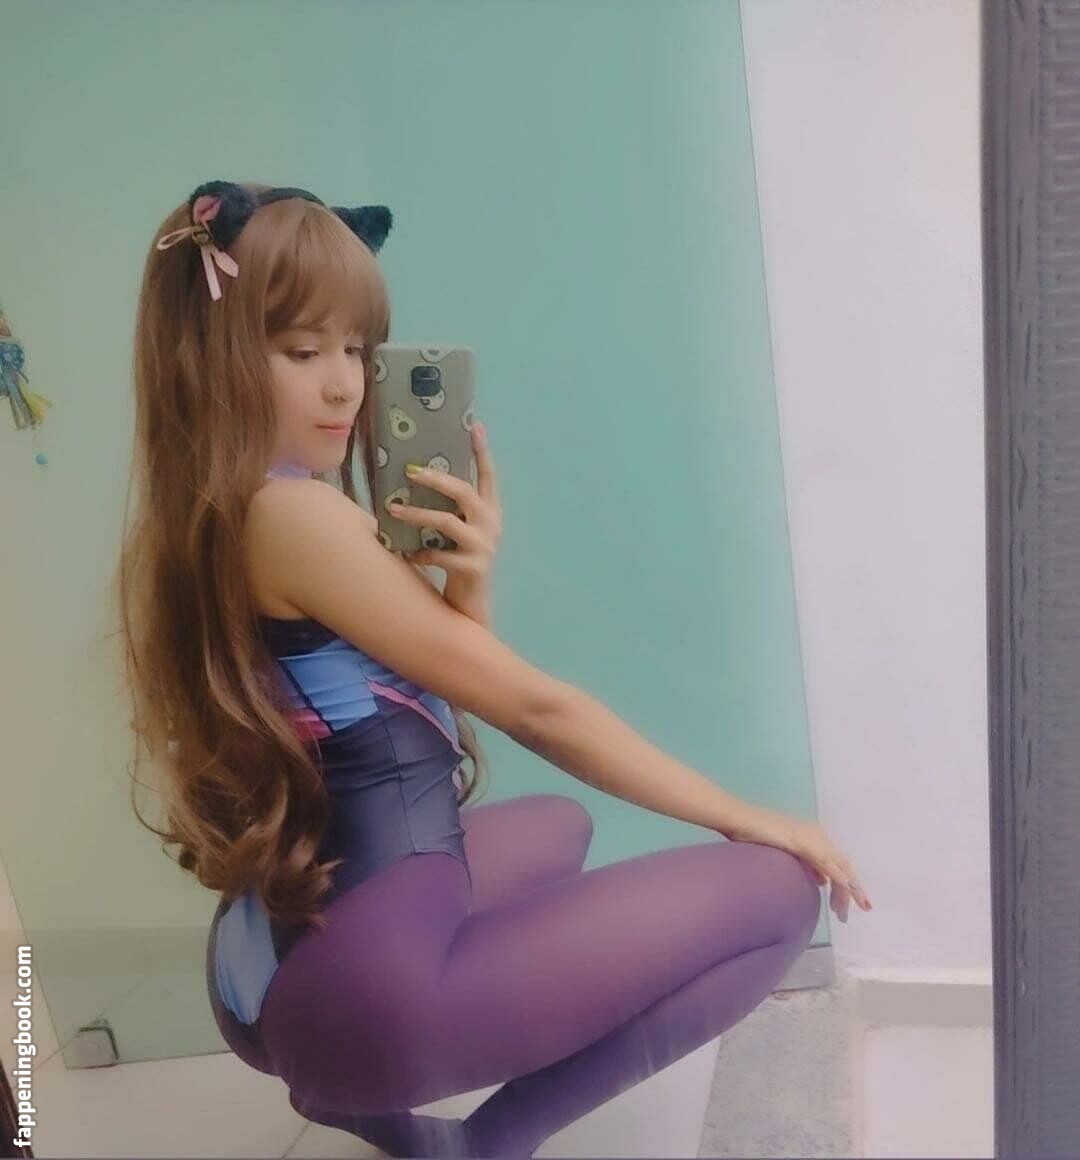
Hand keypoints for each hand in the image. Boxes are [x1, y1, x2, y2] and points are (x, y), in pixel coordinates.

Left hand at [391, 421, 501, 624]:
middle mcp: (491, 525)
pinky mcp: (473, 568)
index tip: (475, 425)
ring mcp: (484, 546)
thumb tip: (416, 479)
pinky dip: (417, 552)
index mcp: (491, 512)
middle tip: (410, 470)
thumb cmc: (458, 562)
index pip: (488, 475)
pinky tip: (403, 552)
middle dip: (437, 478)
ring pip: (446, 521)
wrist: (471, 605)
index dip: (482, 451)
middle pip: (464, 492)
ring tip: (393, 509)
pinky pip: (438, 554)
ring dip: (417, 514)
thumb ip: (450, 509)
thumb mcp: (459, 532)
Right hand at [725, 805, 871, 923]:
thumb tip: (821, 881)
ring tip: (849, 910)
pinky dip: (838, 878)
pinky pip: (826, 864)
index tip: (851, 903)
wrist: (738, 819)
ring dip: (848, 889)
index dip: (848, 882)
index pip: (837, 863)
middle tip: (862, 909)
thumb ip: (805, 865)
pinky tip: (845, 890)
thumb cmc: (754, 835)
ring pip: (839, 867)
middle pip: (843, 866)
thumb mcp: (785, 853)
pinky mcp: (803, 842)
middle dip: (853, 890)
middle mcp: (817, 835)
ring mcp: (811, 838)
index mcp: (814, 837)